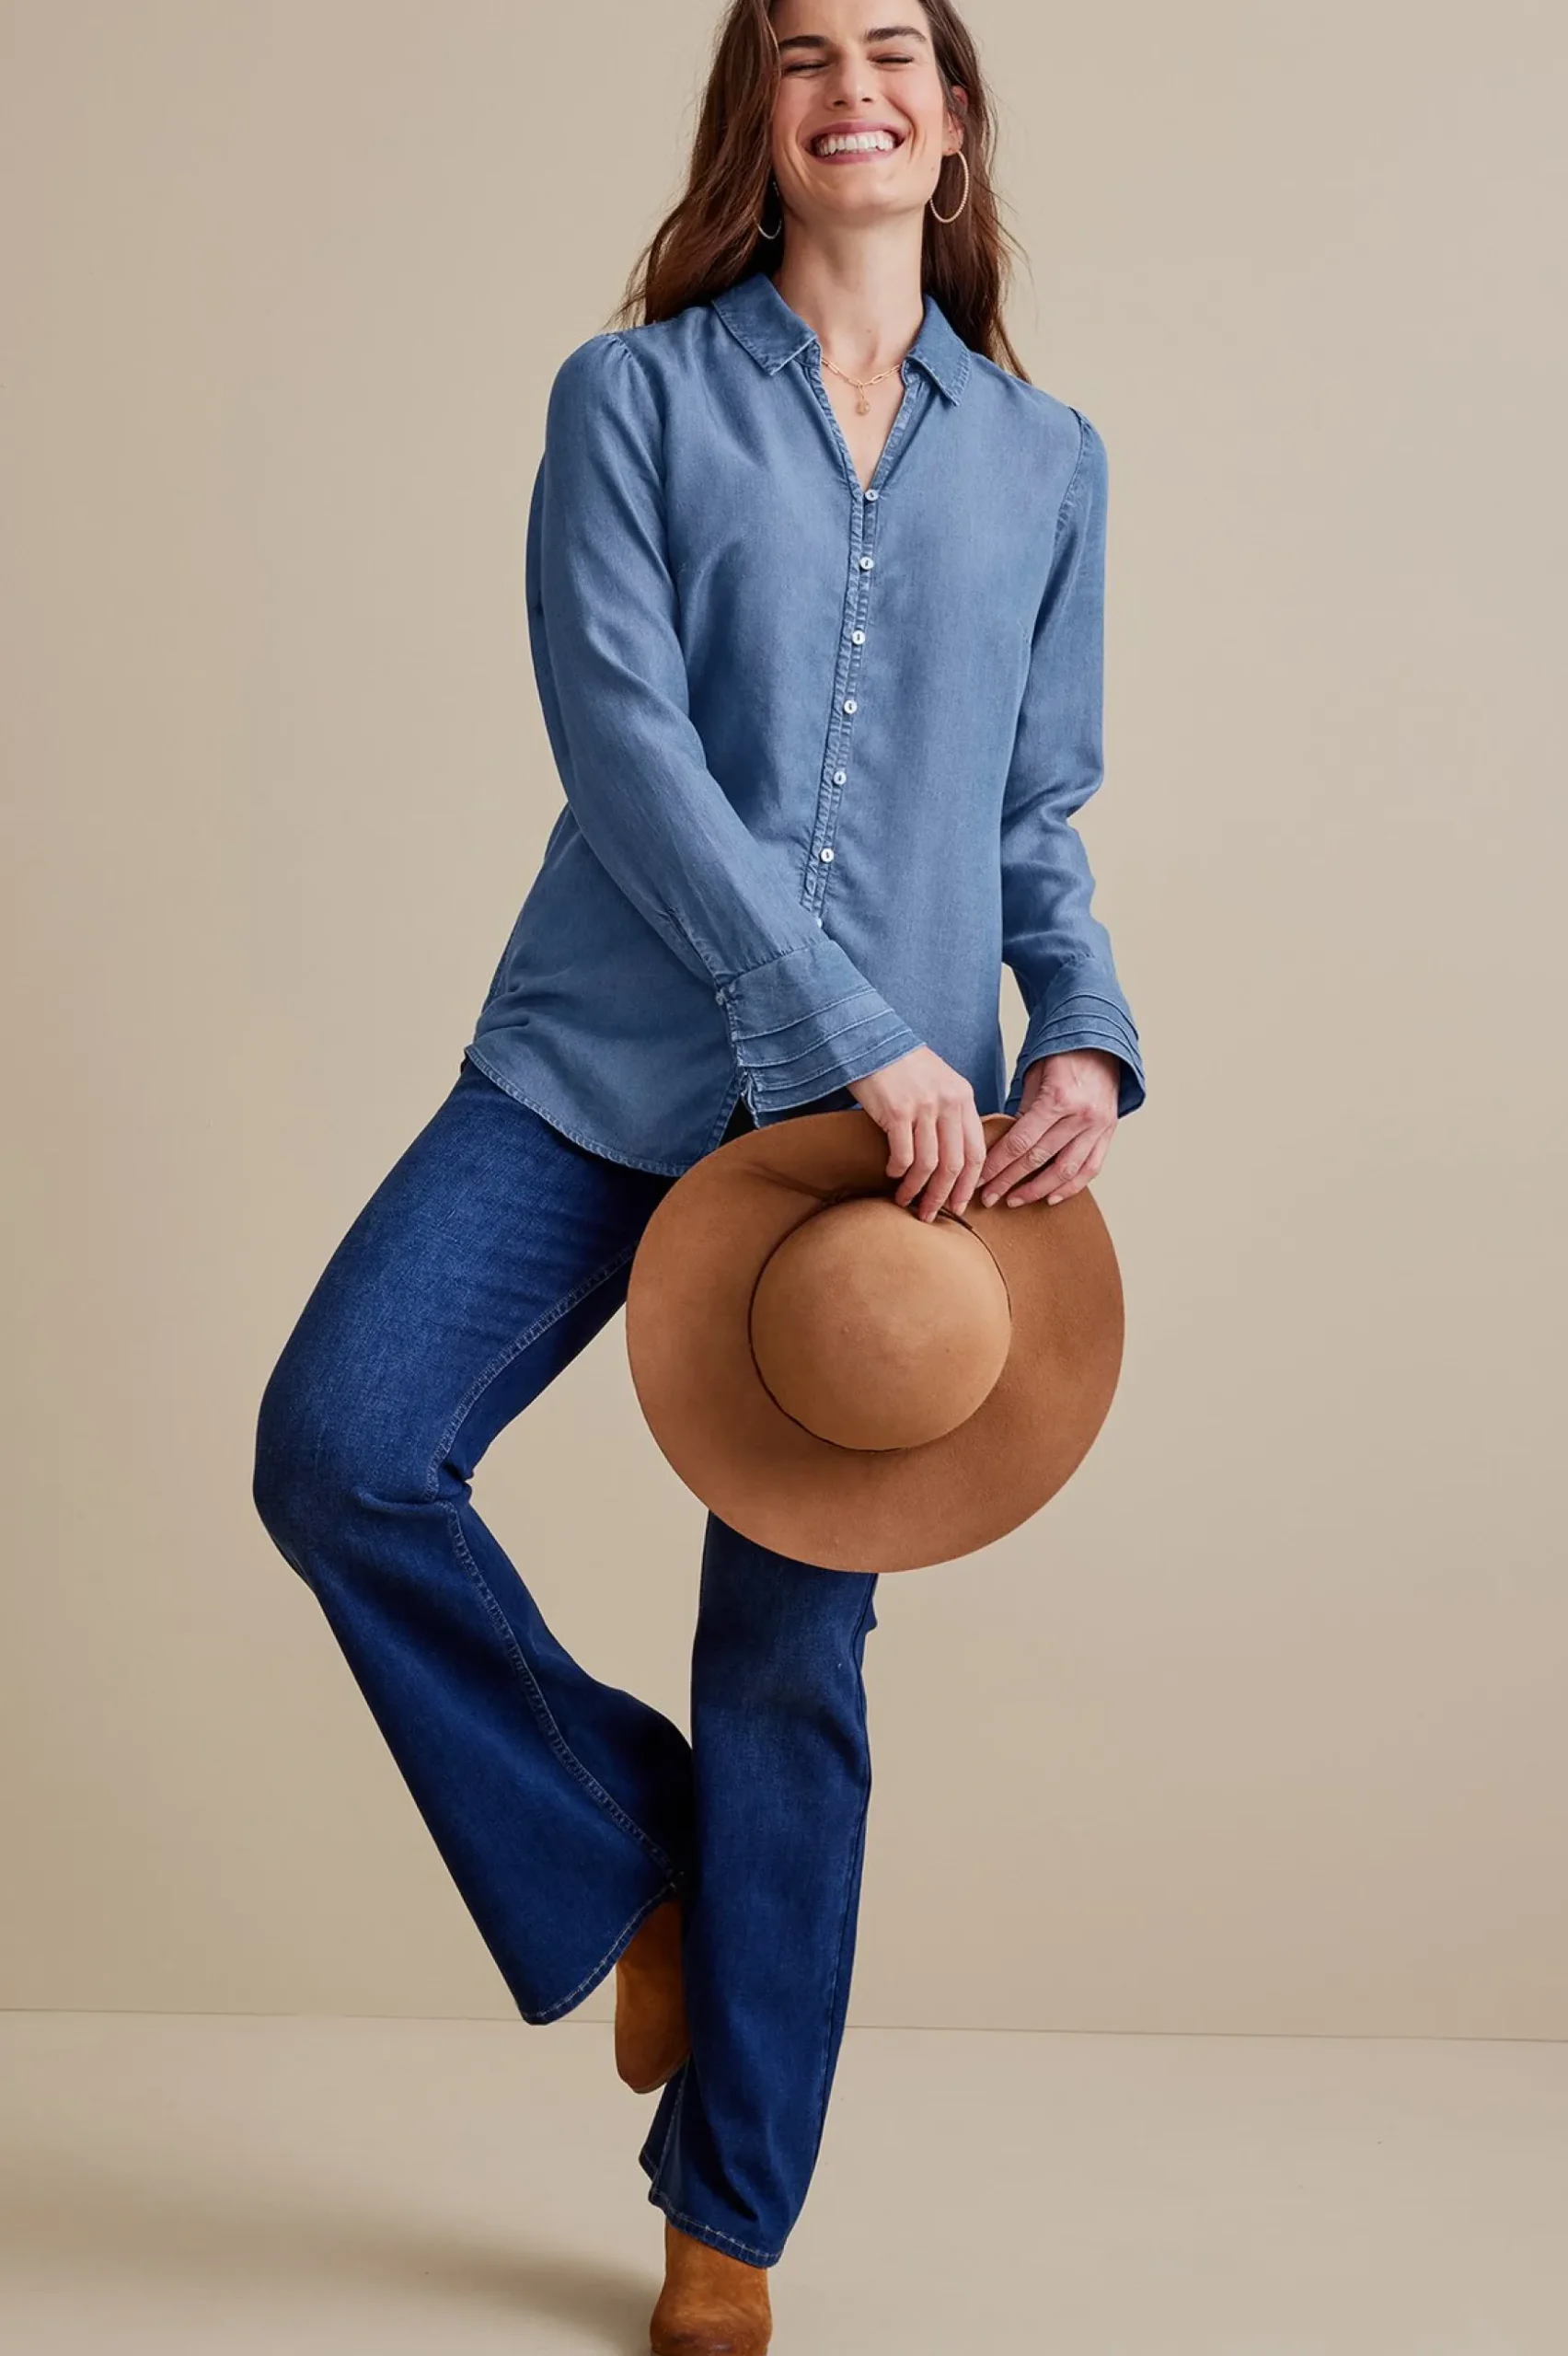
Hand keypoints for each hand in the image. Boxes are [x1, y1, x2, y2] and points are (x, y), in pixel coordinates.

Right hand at [849, 1045, 987, 1221]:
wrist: (869, 1039)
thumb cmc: (901, 1064)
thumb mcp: (939, 1082)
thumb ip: (950, 1112)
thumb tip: (953, 1157)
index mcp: (963, 1096)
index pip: (976, 1151)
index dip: (969, 1184)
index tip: (960, 1205)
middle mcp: (948, 1102)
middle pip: (954, 1164)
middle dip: (943, 1196)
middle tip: (930, 1214)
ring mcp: (924, 1106)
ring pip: (928, 1165)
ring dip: (916, 1189)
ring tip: (905, 1200)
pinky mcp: (897, 1110)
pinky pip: (903, 1154)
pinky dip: (898, 1171)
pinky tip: (892, 1173)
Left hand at [977, 1050, 1121, 1208]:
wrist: (1102, 1044)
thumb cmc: (1063, 1056)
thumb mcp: (1035, 1075)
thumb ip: (1023, 1111)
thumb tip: (1004, 1145)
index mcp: (1058, 1099)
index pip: (1021, 1142)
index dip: (997, 1164)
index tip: (979, 1179)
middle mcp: (1081, 1116)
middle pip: (1038, 1159)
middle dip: (1009, 1182)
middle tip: (989, 1197)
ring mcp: (1098, 1127)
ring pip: (1065, 1171)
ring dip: (1037, 1191)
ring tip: (1015, 1200)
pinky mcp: (1108, 1133)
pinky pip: (1090, 1168)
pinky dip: (1071, 1187)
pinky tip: (1052, 1198)